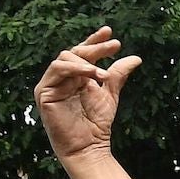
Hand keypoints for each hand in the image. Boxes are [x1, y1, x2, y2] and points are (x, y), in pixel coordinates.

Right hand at [34, 28, 141, 164]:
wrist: (89, 146)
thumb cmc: (97, 123)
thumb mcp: (111, 94)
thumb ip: (118, 75)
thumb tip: (136, 57)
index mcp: (75, 76)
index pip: (82, 53)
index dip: (94, 41)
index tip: (110, 32)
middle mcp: (61, 78)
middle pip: (74, 52)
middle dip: (94, 47)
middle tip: (114, 45)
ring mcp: (51, 84)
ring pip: (64, 58)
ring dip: (86, 61)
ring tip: (105, 73)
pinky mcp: (44, 92)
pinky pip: (57, 71)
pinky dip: (75, 68)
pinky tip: (93, 74)